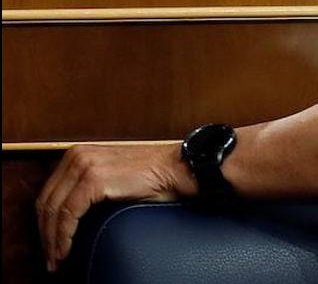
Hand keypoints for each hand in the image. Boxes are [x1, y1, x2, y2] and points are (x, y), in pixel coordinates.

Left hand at [35, 143, 193, 271]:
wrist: (177, 168)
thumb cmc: (154, 175)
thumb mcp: (112, 176)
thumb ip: (90, 185)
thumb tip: (72, 213)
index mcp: (80, 154)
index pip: (49, 193)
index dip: (44, 221)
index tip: (49, 241)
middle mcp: (78, 156)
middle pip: (46, 202)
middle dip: (45, 233)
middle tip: (50, 255)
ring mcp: (85, 165)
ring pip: (54, 210)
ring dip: (52, 239)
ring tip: (57, 258)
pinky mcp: (93, 179)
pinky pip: (69, 214)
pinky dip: (64, 235)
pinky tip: (66, 249)